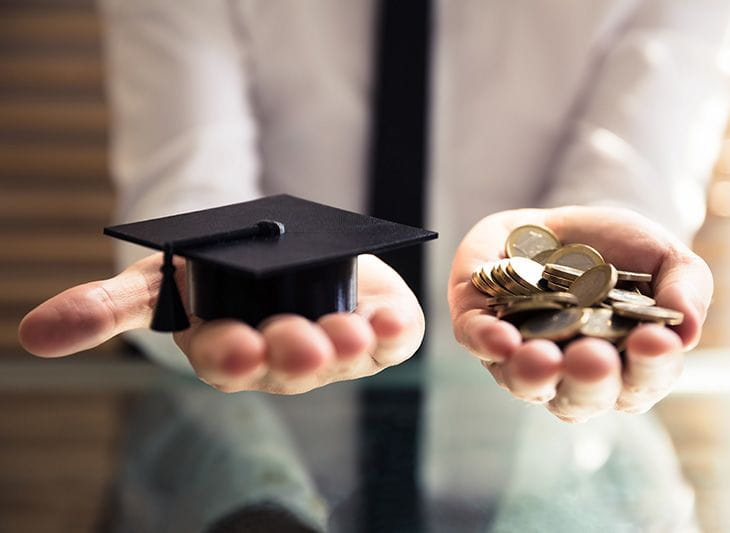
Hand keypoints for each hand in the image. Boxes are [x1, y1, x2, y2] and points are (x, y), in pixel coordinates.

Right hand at [19, 253, 423, 393]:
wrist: (273, 251)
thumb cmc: (211, 274)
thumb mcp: (157, 281)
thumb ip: (104, 307)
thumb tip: (33, 335)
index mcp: (229, 348)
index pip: (227, 362)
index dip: (231, 357)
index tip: (235, 347)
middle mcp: (282, 356)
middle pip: (289, 365)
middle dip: (294, 356)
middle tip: (301, 344)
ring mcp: (332, 345)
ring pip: (343, 356)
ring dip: (349, 345)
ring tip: (351, 330)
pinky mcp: (373, 328)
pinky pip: (389, 337)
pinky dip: (393, 329)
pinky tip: (391, 317)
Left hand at [449, 206, 711, 421]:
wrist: (560, 224)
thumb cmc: (619, 252)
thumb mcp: (664, 259)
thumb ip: (685, 289)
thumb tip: (689, 332)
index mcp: (624, 367)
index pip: (641, 384)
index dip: (650, 369)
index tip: (655, 341)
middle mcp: (570, 374)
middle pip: (580, 398)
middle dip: (588, 381)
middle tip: (593, 358)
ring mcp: (522, 356)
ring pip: (525, 382)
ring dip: (533, 375)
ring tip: (543, 358)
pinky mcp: (479, 326)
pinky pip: (478, 342)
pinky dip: (486, 342)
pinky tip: (500, 338)